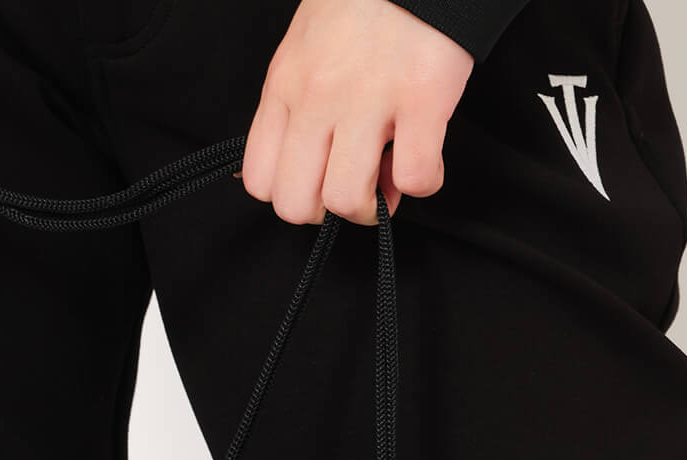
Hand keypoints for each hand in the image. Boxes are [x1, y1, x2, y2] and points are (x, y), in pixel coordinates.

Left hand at [238, 0, 473, 225]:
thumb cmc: (360, 4)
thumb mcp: (303, 51)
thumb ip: (295, 105)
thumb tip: (302, 165)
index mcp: (285, 87)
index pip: (260, 180)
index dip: (293, 196)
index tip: (319, 183)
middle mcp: (317, 98)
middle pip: (297, 204)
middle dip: (328, 213)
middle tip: (356, 189)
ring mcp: (368, 100)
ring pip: (347, 200)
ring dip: (374, 206)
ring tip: (390, 178)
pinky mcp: (421, 100)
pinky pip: (415, 177)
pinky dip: (424, 182)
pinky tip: (426, 159)